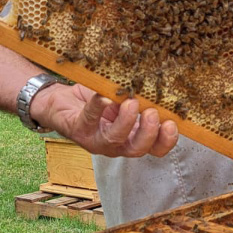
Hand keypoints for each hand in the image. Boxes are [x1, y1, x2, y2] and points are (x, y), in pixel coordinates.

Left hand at [29, 81, 178, 157]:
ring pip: (113, 140)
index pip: (154, 148)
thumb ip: (138, 98)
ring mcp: (95, 139)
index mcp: (130, 137)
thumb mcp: (121, 100)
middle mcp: (114, 144)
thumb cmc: (95, 101)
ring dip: (126, 122)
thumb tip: (157, 83)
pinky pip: (89, 119)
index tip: (172, 124)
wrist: (59, 102)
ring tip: (131, 103)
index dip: (166, 141)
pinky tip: (104, 96)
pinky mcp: (77, 129)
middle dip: (148, 133)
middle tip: (153, 113)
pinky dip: (97, 107)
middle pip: (136, 149)